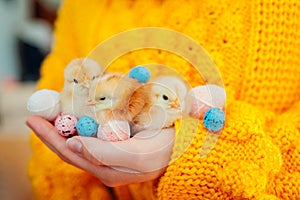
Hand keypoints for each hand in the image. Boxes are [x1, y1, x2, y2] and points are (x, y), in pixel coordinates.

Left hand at [26, 116, 174, 186]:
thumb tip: (72, 145)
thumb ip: (104, 153)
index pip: (70, 153)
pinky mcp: (118, 138)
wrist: (184, 146)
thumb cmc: (163, 151)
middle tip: (40, 109)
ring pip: (82, 135)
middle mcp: (104, 160)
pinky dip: (84, 116)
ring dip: (67, 121)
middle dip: (53, 128)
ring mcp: (111, 149)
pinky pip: (95, 128)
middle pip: (71, 144)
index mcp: (105, 168)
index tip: (34, 119)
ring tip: (55, 106)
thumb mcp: (136, 156)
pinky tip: (80, 107)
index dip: (51, 137)